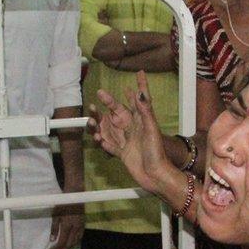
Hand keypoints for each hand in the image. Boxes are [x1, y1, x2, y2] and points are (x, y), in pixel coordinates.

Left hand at [50, 202, 84, 248]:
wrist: (75, 196)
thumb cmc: (63, 205)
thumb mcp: (55, 215)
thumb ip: (54, 228)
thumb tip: (52, 240)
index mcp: (67, 225)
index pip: (62, 241)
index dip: (56, 247)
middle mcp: (75, 227)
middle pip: (70, 243)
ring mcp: (80, 226)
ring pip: (76, 241)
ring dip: (69, 246)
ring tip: (63, 248)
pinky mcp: (83, 224)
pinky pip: (80, 236)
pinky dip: (75, 241)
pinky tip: (71, 242)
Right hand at [87, 71, 174, 193]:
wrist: (155, 176)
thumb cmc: (157, 153)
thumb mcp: (152, 130)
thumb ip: (145, 111)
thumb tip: (139, 93)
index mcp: (142, 121)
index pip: (140, 100)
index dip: (140, 86)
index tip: (139, 73)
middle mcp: (134, 129)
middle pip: (118, 112)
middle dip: (109, 103)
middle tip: (99, 94)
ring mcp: (127, 141)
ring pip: (110, 127)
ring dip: (100, 122)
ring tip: (92, 118)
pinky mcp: (123, 153)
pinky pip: (110, 145)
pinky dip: (103, 142)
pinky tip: (98, 140)